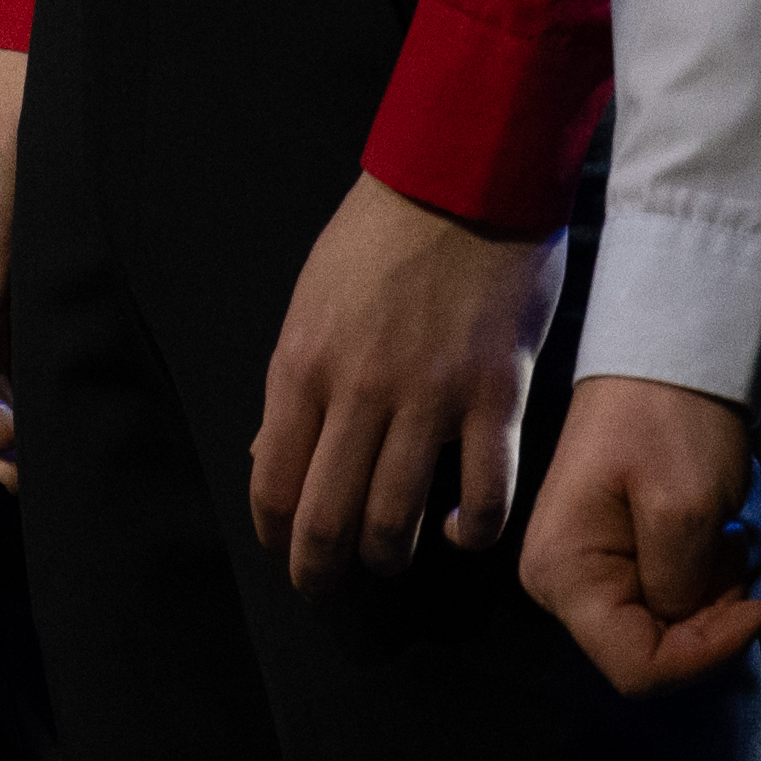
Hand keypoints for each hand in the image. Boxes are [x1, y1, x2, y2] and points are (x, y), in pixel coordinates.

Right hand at [0, 44, 27, 477]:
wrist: (44, 45)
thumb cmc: (20, 94)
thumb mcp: (2, 158)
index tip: (2, 434)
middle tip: (23, 474)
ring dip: (7, 408)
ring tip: (36, 460)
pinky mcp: (16, 263)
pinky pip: (14, 334)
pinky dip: (26, 376)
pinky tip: (49, 406)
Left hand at [249, 172, 564, 587]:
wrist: (464, 174)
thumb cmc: (381, 233)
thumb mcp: (312, 298)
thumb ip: (293, 382)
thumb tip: (266, 455)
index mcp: (303, 363)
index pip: (272, 482)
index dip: (275, 534)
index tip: (285, 550)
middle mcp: (359, 391)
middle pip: (327, 518)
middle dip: (320, 570)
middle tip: (327, 586)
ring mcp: (430, 398)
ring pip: (397, 521)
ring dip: (389, 556)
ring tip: (392, 555)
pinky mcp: (494, 396)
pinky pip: (482, 496)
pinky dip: (469, 532)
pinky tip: (458, 531)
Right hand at [521, 376, 760, 692]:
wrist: (663, 350)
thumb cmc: (669, 420)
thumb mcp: (686, 508)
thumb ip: (678, 588)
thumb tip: (679, 622)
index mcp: (564, 574)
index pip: (636, 667)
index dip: (705, 655)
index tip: (758, 606)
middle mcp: (560, 582)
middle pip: (647, 651)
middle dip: (707, 622)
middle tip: (740, 560)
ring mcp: (583, 568)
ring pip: (661, 626)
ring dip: (709, 597)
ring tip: (731, 538)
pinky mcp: (609, 554)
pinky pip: (663, 597)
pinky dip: (702, 578)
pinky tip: (717, 536)